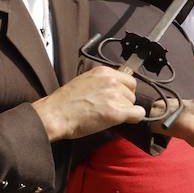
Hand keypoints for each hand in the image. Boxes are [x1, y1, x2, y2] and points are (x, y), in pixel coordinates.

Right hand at [31, 65, 145, 140]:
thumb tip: (114, 90)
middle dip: (123, 102)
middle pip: (131, 93)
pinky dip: (133, 119)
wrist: (56, 114)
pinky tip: (121, 121)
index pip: (128, 81)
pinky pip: (137, 114)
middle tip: (108, 109)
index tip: (117, 98)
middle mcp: (111, 81)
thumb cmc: (65, 102)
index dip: (123, 92)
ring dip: (124, 112)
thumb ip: (101, 82)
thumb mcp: (84, 81)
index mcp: (103, 72)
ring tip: (105, 115)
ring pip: (132, 105)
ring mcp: (114, 96)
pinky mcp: (116, 112)